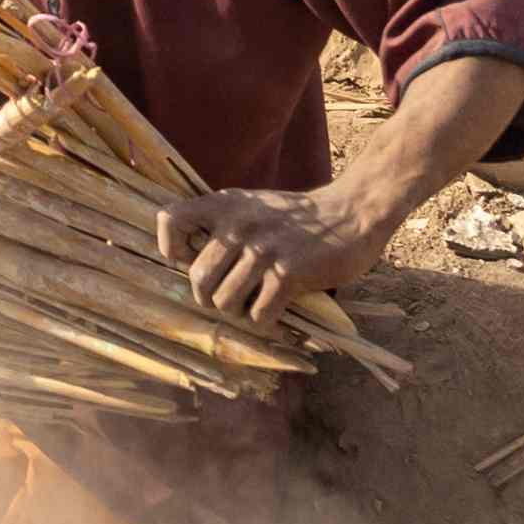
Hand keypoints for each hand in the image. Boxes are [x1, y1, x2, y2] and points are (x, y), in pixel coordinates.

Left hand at [158, 180, 390, 319]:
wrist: (352, 212)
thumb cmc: (299, 218)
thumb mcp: (254, 206)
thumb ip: (223, 225)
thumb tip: (190, 267)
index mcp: (225, 204)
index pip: (170, 220)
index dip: (171, 248)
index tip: (189, 260)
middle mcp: (239, 225)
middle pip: (198, 278)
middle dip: (211, 298)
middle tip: (231, 296)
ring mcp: (263, 250)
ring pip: (225, 302)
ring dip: (239, 311)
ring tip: (256, 301)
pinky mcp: (289, 274)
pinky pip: (258, 314)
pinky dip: (265, 319)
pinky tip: (277, 307)